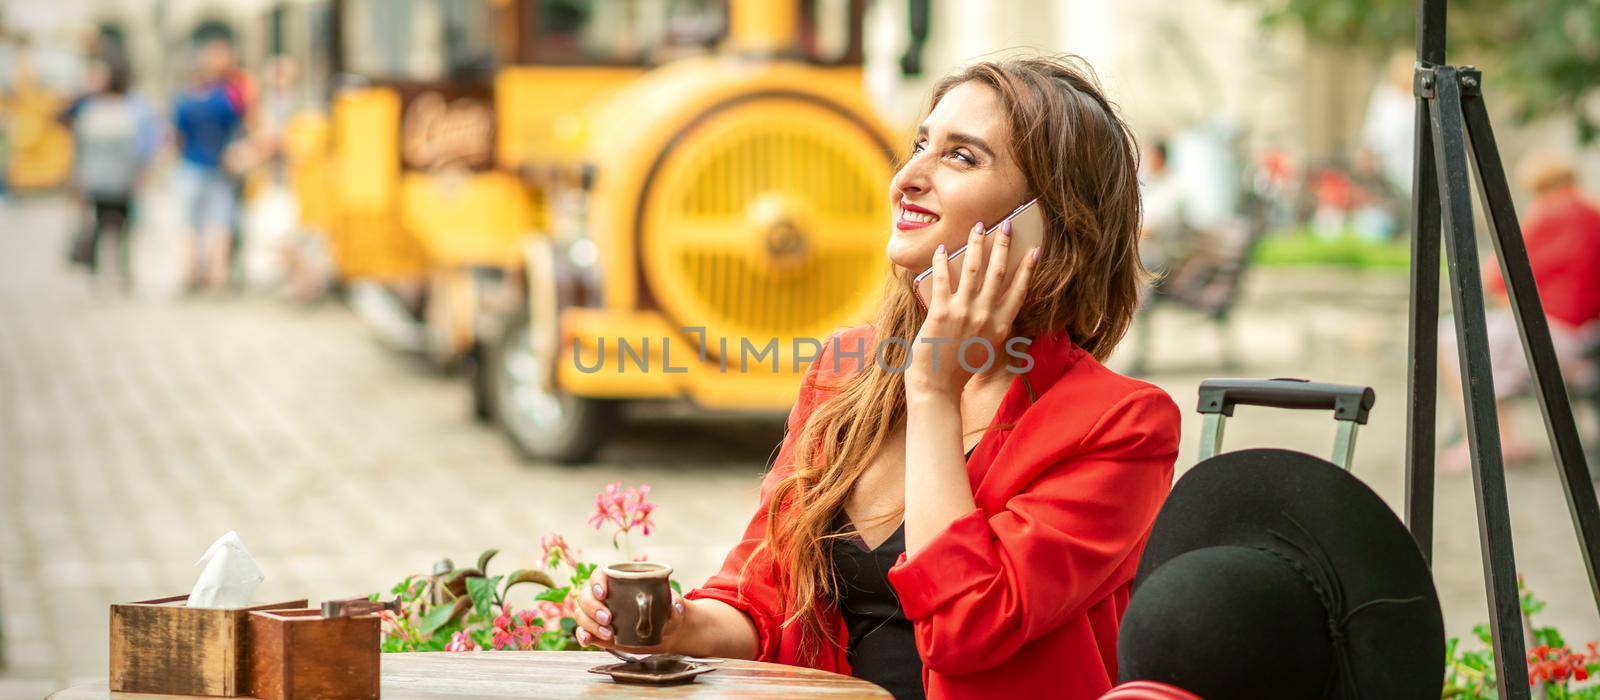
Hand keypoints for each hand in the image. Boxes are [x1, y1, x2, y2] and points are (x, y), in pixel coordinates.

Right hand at [573, 571, 687, 652]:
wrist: (664, 632)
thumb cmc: (667, 612)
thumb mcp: (674, 606)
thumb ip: (676, 604)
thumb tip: (675, 607)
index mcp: (619, 581)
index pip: (599, 574)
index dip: (597, 582)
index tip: (604, 593)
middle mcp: (603, 596)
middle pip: (585, 595)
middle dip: (592, 607)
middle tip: (608, 619)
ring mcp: (597, 614)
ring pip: (581, 613)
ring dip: (589, 623)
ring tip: (609, 634)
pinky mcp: (597, 632)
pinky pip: (582, 631)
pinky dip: (582, 635)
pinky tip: (588, 641)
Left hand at [908, 219, 1038, 397]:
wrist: (937, 387)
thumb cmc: (960, 368)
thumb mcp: (987, 347)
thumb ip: (994, 325)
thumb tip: (995, 300)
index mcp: (1001, 326)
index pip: (1019, 290)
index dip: (1028, 268)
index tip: (1034, 249)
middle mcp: (986, 316)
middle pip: (998, 272)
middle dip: (1003, 244)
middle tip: (1006, 223)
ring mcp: (964, 313)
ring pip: (974, 269)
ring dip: (976, 244)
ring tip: (978, 226)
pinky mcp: (941, 312)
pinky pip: (943, 279)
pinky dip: (943, 261)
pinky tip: (943, 249)